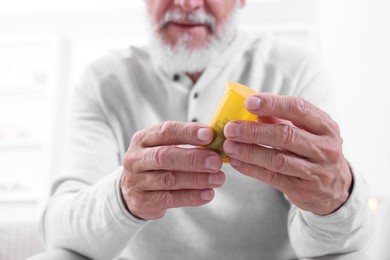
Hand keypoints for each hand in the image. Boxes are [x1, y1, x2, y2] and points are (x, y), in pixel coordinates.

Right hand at [121, 121, 223, 219]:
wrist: (131, 191)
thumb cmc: (156, 164)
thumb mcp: (163, 147)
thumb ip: (185, 143)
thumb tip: (216, 141)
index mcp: (143, 139)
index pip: (165, 131)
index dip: (187, 133)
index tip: (209, 135)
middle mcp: (135, 159)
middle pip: (164, 156)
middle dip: (193, 158)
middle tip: (216, 161)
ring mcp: (136, 181)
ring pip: (169, 180)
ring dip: (197, 179)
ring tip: (218, 178)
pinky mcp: (142, 202)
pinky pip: (170, 199)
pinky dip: (192, 197)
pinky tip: (208, 194)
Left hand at [223, 94, 351, 214]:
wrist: (336, 189)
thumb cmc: (314, 152)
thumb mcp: (307, 132)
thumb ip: (282, 120)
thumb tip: (252, 109)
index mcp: (326, 126)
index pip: (299, 109)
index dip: (273, 104)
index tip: (249, 102)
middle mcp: (325, 148)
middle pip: (286, 136)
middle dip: (254, 131)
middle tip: (231, 128)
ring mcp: (316, 171)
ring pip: (277, 159)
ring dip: (249, 152)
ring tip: (229, 145)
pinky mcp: (303, 190)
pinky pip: (272, 178)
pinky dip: (251, 169)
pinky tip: (236, 162)